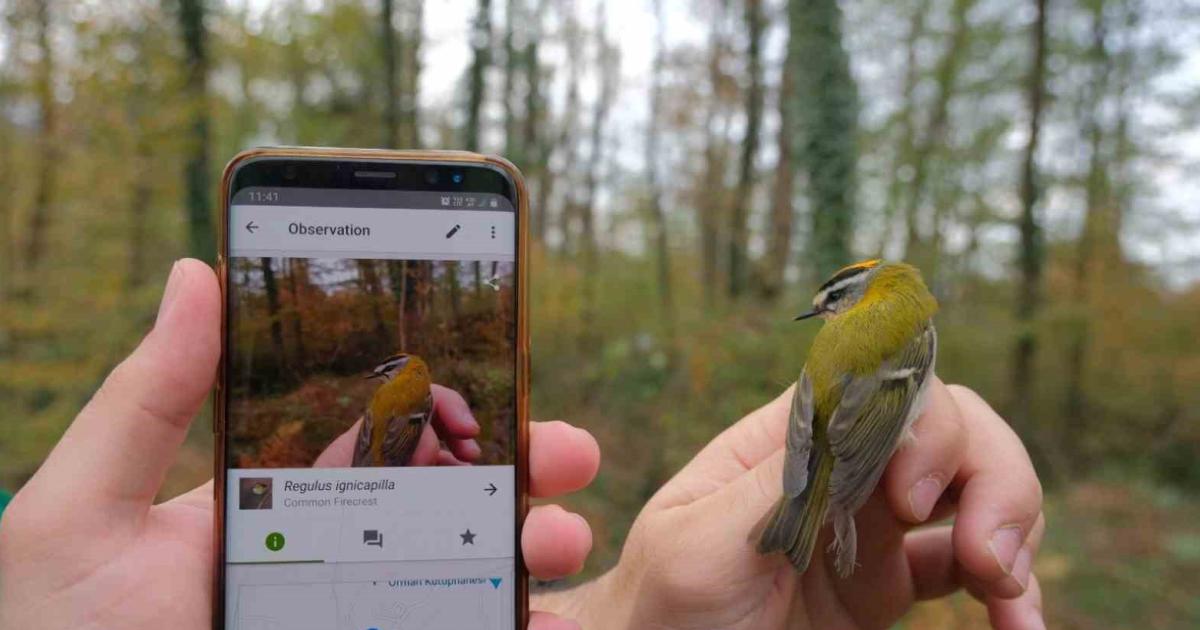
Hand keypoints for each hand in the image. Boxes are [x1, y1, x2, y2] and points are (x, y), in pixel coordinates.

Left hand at [0, 259, 600, 629]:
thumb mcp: (82, 512)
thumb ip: (148, 401)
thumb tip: (197, 273)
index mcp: (277, 508)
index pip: (381, 446)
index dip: (449, 411)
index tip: (502, 380)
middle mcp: (332, 564)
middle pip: (449, 509)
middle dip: (520, 472)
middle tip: (568, 452)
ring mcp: (361, 616)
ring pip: (470, 579)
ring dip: (534, 548)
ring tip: (563, 540)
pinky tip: (550, 623)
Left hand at [546, 381, 1044, 629]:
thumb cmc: (661, 607)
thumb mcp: (697, 543)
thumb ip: (776, 480)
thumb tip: (851, 405)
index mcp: (786, 442)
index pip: (880, 387)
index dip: (921, 424)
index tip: (909, 500)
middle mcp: (837, 469)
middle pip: (947, 424)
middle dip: (989, 473)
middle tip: (989, 556)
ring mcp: (869, 525)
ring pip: (974, 483)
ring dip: (1015, 523)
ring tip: (1011, 595)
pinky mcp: (889, 584)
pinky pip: (971, 564)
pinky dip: (1011, 583)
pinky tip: (1017, 618)